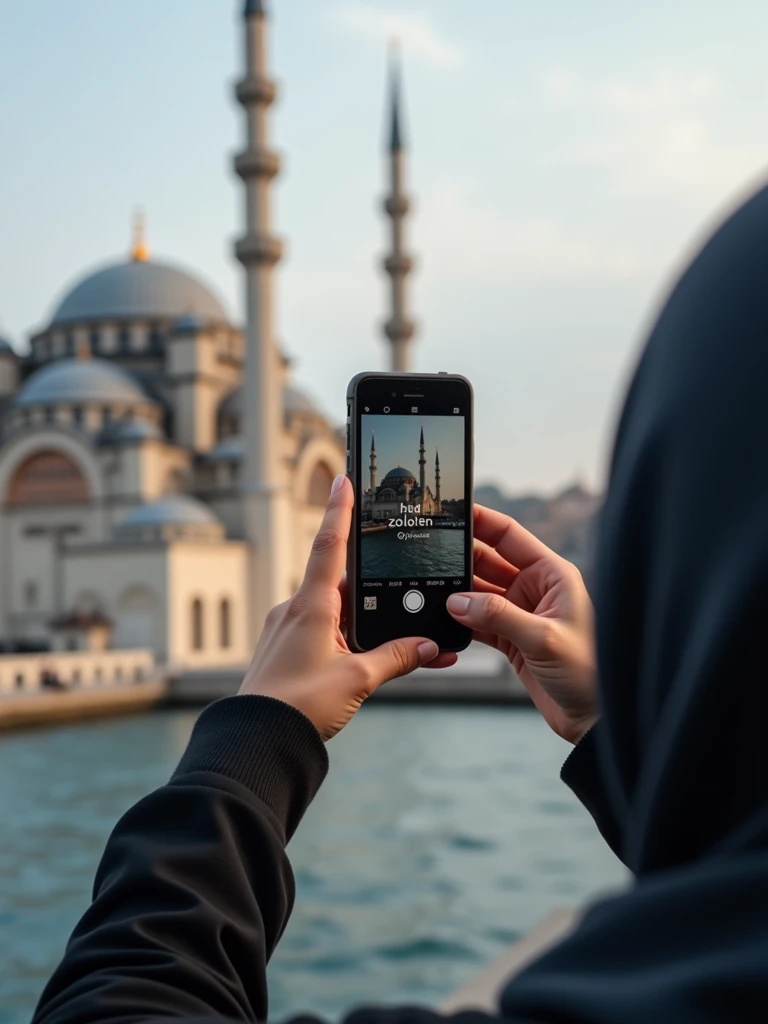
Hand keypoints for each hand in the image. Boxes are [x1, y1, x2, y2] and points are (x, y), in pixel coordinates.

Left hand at [239, 475, 456, 739]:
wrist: (257, 742)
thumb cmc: (299, 706)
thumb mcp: (357, 679)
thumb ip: (396, 658)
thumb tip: (427, 646)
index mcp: (311, 605)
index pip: (330, 545)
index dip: (340, 510)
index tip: (345, 478)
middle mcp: (296, 610)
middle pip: (344, 585)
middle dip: (376, 590)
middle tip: (404, 593)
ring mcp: (289, 631)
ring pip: (337, 614)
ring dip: (367, 623)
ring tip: (397, 645)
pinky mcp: (286, 652)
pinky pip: (325, 634)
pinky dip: (350, 641)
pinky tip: (369, 662)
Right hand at [446, 505, 596, 743]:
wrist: (593, 718)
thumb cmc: (589, 673)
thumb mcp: (542, 638)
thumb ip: (498, 616)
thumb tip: (458, 600)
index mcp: (551, 574)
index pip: (509, 536)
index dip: (482, 520)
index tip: (454, 511)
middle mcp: (534, 588)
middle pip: (487, 561)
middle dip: (460, 559)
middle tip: (430, 556)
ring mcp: (520, 613)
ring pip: (478, 593)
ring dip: (457, 593)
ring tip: (431, 590)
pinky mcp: (510, 638)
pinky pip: (477, 620)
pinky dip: (460, 620)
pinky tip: (443, 618)